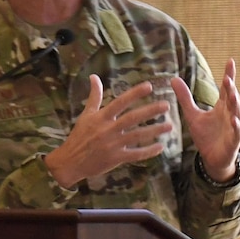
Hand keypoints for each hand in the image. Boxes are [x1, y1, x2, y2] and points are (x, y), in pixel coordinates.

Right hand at [44, 76, 173, 188]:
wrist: (70, 162)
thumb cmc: (79, 136)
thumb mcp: (86, 114)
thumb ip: (94, 96)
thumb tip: (94, 76)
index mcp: (101, 117)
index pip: (120, 102)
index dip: (134, 93)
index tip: (149, 86)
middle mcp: (108, 129)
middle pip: (132, 118)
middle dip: (150, 111)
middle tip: (166, 105)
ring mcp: (113, 144)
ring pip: (137, 136)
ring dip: (154, 131)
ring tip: (169, 126)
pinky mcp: (115, 158)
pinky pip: (135, 154)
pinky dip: (148, 151)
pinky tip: (160, 147)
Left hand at [172, 58, 239, 181]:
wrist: (212, 159)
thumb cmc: (206, 136)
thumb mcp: (192, 115)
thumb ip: (185, 98)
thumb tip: (173, 78)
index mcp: (222, 107)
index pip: (226, 88)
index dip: (229, 75)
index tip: (230, 61)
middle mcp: (230, 114)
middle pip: (232, 98)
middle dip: (231, 88)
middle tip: (227, 78)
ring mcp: (233, 127)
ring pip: (237, 113)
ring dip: (235, 103)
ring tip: (232, 93)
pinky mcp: (234, 141)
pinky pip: (237, 132)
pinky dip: (236, 126)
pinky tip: (234, 120)